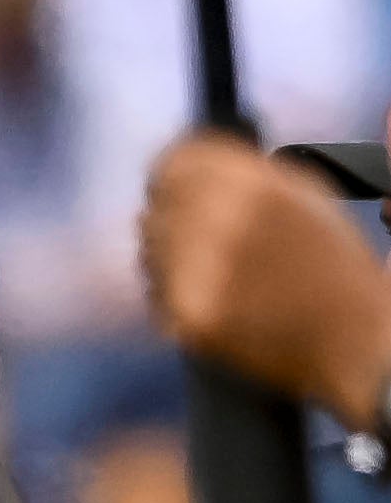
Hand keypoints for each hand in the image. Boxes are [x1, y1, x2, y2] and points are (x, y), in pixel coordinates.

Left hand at [138, 134, 390, 429]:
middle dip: (172, 217)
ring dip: (170, 254)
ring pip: (151, 249)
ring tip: (213, 268)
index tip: (173, 184)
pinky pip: (156, 292)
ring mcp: (199, 272)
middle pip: (156, 207)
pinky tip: (211, 295)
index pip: (172, 164)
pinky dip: (173, 292)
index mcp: (254, 186)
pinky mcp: (188, 315)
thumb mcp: (301, 196)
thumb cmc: (330, 265)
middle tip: (196, 234)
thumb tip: (184, 164)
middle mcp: (221, 223)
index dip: (171, 175)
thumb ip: (242, 173)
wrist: (351, 338)